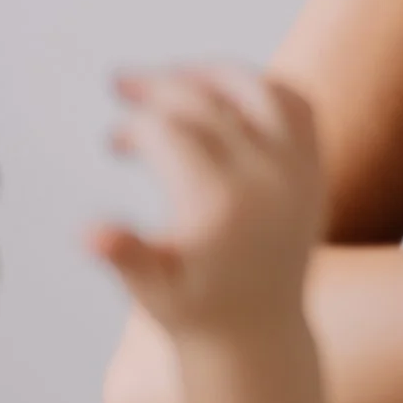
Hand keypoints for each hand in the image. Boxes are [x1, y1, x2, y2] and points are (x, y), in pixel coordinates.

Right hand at [89, 66, 324, 341]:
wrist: (259, 330)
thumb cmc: (195, 309)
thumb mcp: (151, 289)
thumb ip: (125, 254)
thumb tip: (87, 234)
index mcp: (220, 204)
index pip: (173, 131)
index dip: (135, 125)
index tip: (114, 143)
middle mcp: (267, 180)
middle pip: (212, 102)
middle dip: (161, 85)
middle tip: (121, 82)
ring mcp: (298, 171)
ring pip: (262, 91)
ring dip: (214, 72)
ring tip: (173, 75)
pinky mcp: (315, 170)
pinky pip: (299, 106)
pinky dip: (262, 86)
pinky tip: (224, 92)